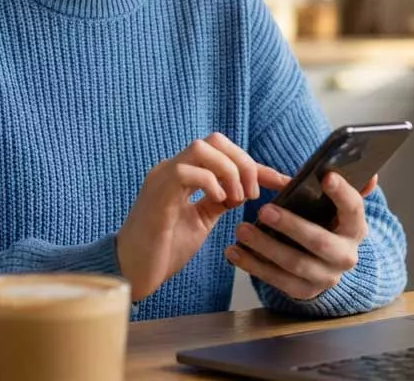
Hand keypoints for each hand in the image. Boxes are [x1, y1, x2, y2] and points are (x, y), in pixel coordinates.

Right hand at [117, 133, 288, 300]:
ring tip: (236, 199)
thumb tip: (244, 189)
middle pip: (214, 140)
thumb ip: (219, 201)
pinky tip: (219, 203)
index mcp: (182, 173)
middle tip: (252, 194)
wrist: (132, 272)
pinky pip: (187, 170)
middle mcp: (171, 168)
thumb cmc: (163, 249)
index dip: (255, 166)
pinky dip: (210, 182)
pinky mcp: (157, 193)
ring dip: (229, 171)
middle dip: (243, 163)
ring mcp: (162, 177)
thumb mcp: (201, 221)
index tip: (281, 182)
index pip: (223, 153)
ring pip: (202, 148)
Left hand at [226, 172, 377, 300]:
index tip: (326, 176)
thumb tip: (358, 171)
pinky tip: (234, 252)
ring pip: (295, 263)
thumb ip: (337, 188)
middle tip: (264, 210)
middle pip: (319, 241)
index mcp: (355, 228)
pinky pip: (277, 281)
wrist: (327, 266)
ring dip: (265, 247)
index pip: (354, 209)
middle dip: (291, 226)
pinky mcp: (305, 292)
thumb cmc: (325, 225)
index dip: (342, 193)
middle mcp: (346, 256)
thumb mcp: (333, 209)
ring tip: (241, 230)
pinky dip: (253, 266)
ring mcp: (326, 277)